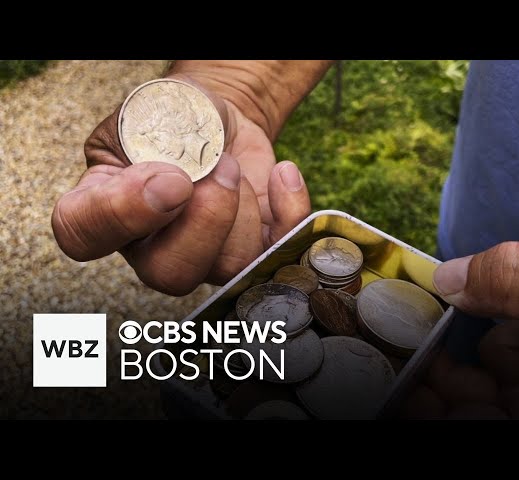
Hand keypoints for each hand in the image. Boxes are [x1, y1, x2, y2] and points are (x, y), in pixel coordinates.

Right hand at [52, 73, 310, 295]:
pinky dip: (291, 210)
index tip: (170, 177)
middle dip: (208, 220)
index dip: (124, 214)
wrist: (217, 122)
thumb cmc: (175, 117)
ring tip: (233, 164)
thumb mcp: (152, 110)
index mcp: (102, 205)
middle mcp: (148, 244)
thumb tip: (178, 186)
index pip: (84, 234)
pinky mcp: (251, 252)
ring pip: (228, 265)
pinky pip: (277, 253)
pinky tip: (281, 176)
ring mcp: (202, 256)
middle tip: (220, 168)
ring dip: (244, 206)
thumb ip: (153, 141)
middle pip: (170, 273)